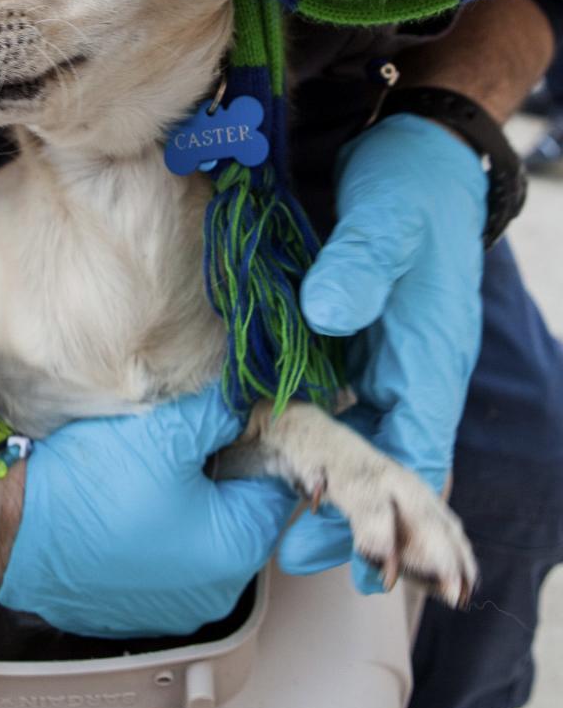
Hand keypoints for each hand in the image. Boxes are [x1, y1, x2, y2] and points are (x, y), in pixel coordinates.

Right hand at [0, 383, 295, 636]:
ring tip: (149, 468)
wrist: (11, 532)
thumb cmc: (89, 488)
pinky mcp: (140, 609)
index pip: (276, 483)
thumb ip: (220, 411)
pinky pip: (168, 559)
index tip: (229, 416)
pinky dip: (158, 529)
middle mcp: (217, 591)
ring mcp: (176, 606)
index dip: (256, 441)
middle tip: (181, 438)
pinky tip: (127, 500)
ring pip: (203, 535)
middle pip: (240, 512)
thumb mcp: (165, 432)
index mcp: (238, 549)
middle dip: (219, 471)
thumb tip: (243, 397)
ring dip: (188, 502)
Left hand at [278, 113, 487, 593]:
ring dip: (331, 479)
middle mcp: (412, 369)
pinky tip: (279, 447)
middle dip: (353, 514)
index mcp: (428, 358)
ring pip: (363, 438)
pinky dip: (317, 431)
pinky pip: (342, 401)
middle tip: (297, 553)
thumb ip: (359, 268)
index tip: (348, 551)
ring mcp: (388, 356)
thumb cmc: (411, 188)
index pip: (413, 457)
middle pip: (387, 462)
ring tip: (283, 519)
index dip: (386, 513)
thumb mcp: (387, 222)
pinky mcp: (361, 339)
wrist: (421, 154)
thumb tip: (326, 314)